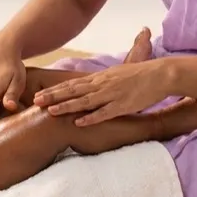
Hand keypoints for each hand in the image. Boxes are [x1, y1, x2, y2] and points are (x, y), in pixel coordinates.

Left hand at [34, 59, 172, 126]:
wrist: (160, 74)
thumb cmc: (140, 75)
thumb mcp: (116, 74)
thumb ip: (102, 82)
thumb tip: (90, 86)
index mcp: (100, 77)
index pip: (72, 84)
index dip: (55, 89)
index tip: (39, 93)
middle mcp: (102, 84)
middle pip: (73, 90)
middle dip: (53, 96)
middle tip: (35, 101)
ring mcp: (112, 94)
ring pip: (84, 101)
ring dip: (67, 106)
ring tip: (50, 111)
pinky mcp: (123, 105)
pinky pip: (104, 112)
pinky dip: (91, 117)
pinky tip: (78, 122)